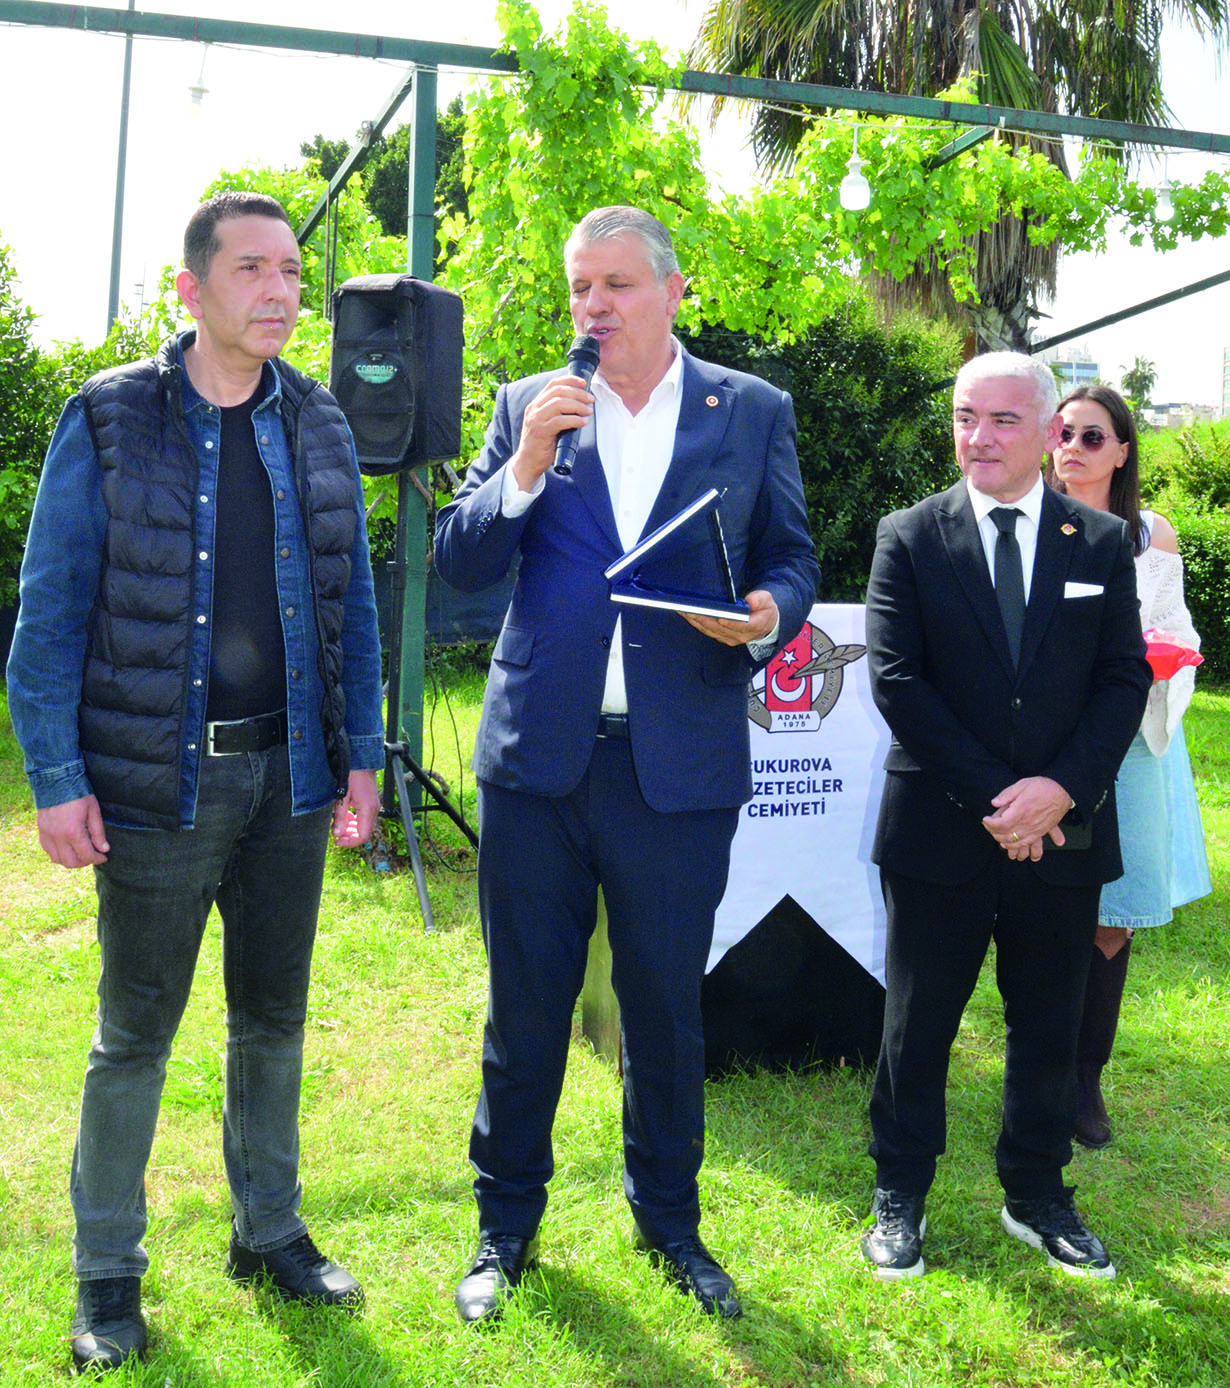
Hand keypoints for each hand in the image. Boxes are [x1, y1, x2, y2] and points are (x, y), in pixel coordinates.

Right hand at [37, 796, 108, 867]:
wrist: (57, 781)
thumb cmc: (78, 794)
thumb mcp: (94, 811)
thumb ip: (98, 833)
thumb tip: (104, 849)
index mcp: (73, 832)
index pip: (86, 855)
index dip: (97, 859)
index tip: (104, 857)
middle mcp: (58, 836)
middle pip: (70, 862)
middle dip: (84, 862)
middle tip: (92, 856)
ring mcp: (47, 834)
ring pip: (57, 859)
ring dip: (70, 860)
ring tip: (80, 853)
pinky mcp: (41, 830)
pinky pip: (48, 850)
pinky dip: (58, 853)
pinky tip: (67, 847)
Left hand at [332, 770, 380, 848]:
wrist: (361, 760)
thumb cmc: (352, 774)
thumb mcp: (342, 796)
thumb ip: (340, 816)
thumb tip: (337, 833)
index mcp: (368, 810)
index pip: (363, 836)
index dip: (350, 842)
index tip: (338, 842)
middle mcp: (374, 810)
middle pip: (364, 833)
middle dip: (350, 836)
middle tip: (336, 835)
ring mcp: (374, 806)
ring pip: (364, 826)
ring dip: (352, 829)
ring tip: (339, 825)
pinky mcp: (371, 802)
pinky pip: (364, 818)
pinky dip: (355, 821)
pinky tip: (346, 816)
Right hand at [509, 376, 594, 490]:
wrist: (527, 463)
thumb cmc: (541, 444)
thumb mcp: (547, 423)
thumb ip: (557, 413)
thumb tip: (581, 405)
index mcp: (536, 404)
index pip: (552, 384)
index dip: (569, 380)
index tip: (584, 382)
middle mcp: (534, 409)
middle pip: (558, 392)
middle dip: (578, 393)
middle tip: (590, 399)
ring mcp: (536, 420)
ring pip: (559, 404)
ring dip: (577, 405)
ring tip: (588, 411)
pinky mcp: (541, 432)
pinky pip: (560, 421)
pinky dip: (574, 420)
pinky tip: (583, 422)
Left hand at [682, 589, 778, 646]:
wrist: (765, 624)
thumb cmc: (765, 610)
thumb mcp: (768, 601)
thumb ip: (760, 600)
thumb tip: (750, 601)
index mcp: (753, 627)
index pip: (739, 626)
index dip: (729, 622)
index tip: (719, 616)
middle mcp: (738, 636)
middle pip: (718, 627)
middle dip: (704, 617)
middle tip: (691, 608)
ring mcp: (728, 638)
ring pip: (708, 629)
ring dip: (695, 619)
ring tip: (683, 609)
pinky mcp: (720, 636)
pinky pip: (705, 630)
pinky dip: (695, 621)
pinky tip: (685, 613)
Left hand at [982, 776, 1072, 860]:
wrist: (1063, 791)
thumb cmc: (1043, 787)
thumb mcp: (1022, 784)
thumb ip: (1006, 795)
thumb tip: (994, 803)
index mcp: (1022, 810)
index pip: (1001, 824)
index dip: (990, 824)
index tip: (985, 820)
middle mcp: (1028, 823)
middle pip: (1006, 835)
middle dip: (993, 832)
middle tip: (988, 825)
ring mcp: (1035, 829)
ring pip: (1015, 843)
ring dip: (1002, 841)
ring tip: (996, 834)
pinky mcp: (1041, 832)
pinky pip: (1026, 844)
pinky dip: (1016, 846)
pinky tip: (1009, 843)